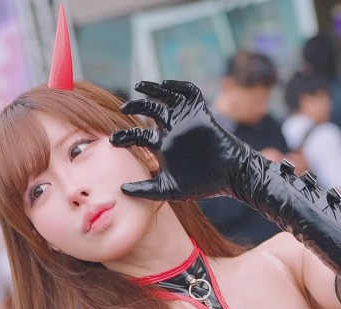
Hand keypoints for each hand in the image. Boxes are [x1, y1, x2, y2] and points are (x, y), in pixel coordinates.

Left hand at [110, 79, 242, 201]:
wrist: (228, 175)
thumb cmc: (200, 185)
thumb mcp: (168, 190)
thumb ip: (145, 189)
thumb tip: (121, 190)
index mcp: (163, 145)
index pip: (139, 135)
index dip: (125, 136)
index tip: (112, 140)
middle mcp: (172, 129)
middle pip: (150, 110)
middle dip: (135, 106)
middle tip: (123, 108)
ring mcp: (185, 119)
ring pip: (166, 97)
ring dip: (152, 89)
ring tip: (138, 86)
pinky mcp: (199, 112)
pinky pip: (188, 92)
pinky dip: (178, 85)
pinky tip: (165, 85)